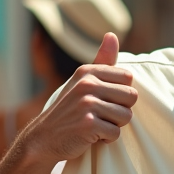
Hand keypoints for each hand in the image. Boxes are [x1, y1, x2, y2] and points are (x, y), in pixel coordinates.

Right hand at [21, 32, 137, 162]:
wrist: (42, 138)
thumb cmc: (69, 110)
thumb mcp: (82, 81)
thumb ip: (102, 61)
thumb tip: (112, 35)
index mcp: (88, 71)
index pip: (128, 78)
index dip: (121, 94)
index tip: (104, 100)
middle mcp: (87, 84)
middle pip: (132, 97)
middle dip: (121, 110)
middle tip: (101, 115)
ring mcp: (86, 104)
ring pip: (126, 116)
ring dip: (114, 126)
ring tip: (96, 125)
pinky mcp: (88, 124)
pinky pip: (115, 133)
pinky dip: (106, 139)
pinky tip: (91, 136)